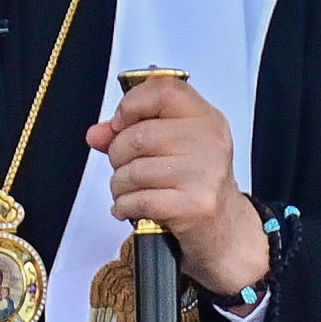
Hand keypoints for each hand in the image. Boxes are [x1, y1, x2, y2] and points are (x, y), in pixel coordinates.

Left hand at [95, 73, 271, 297]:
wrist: (223, 230)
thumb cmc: (194, 184)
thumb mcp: (171, 148)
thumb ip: (131, 132)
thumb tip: (97, 134)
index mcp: (206, 119)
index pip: (163, 91)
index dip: (131, 105)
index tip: (120, 124)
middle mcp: (210, 142)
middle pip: (139, 135)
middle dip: (117, 154)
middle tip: (124, 166)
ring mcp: (204, 174)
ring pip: (134, 170)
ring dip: (119, 184)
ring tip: (128, 191)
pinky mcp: (193, 205)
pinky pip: (138, 200)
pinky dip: (125, 206)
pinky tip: (130, 208)